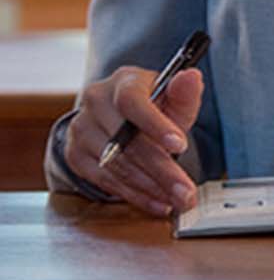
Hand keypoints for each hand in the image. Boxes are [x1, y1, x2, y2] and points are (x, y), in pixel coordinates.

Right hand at [62, 65, 204, 216]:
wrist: (120, 117)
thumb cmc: (153, 106)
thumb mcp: (173, 98)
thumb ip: (185, 93)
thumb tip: (192, 77)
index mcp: (123, 81)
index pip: (132, 101)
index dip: (155, 125)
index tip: (180, 145)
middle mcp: (96, 102)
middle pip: (126, 141)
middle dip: (161, 170)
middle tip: (186, 191)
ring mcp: (81, 129)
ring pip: (116, 165)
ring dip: (150, 187)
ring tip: (177, 199)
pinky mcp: (75, 155)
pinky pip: (105, 181)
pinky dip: (134, 195)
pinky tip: (157, 202)